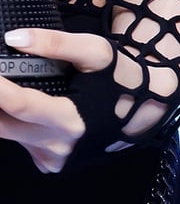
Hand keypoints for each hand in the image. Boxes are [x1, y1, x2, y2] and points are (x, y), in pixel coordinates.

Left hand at [0, 28, 113, 172]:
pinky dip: (17, 125)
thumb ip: (55, 43)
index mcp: (71, 120)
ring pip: (9, 136)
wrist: (142, 109)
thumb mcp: (95, 52)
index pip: (20, 105)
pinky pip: (20, 144)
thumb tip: (14, 39)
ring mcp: (51, 158)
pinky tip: (29, 111)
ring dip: (3, 113)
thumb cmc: (118, 77)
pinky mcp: (48, 164)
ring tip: (11, 89)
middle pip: (2, 126)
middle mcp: (58, 145)